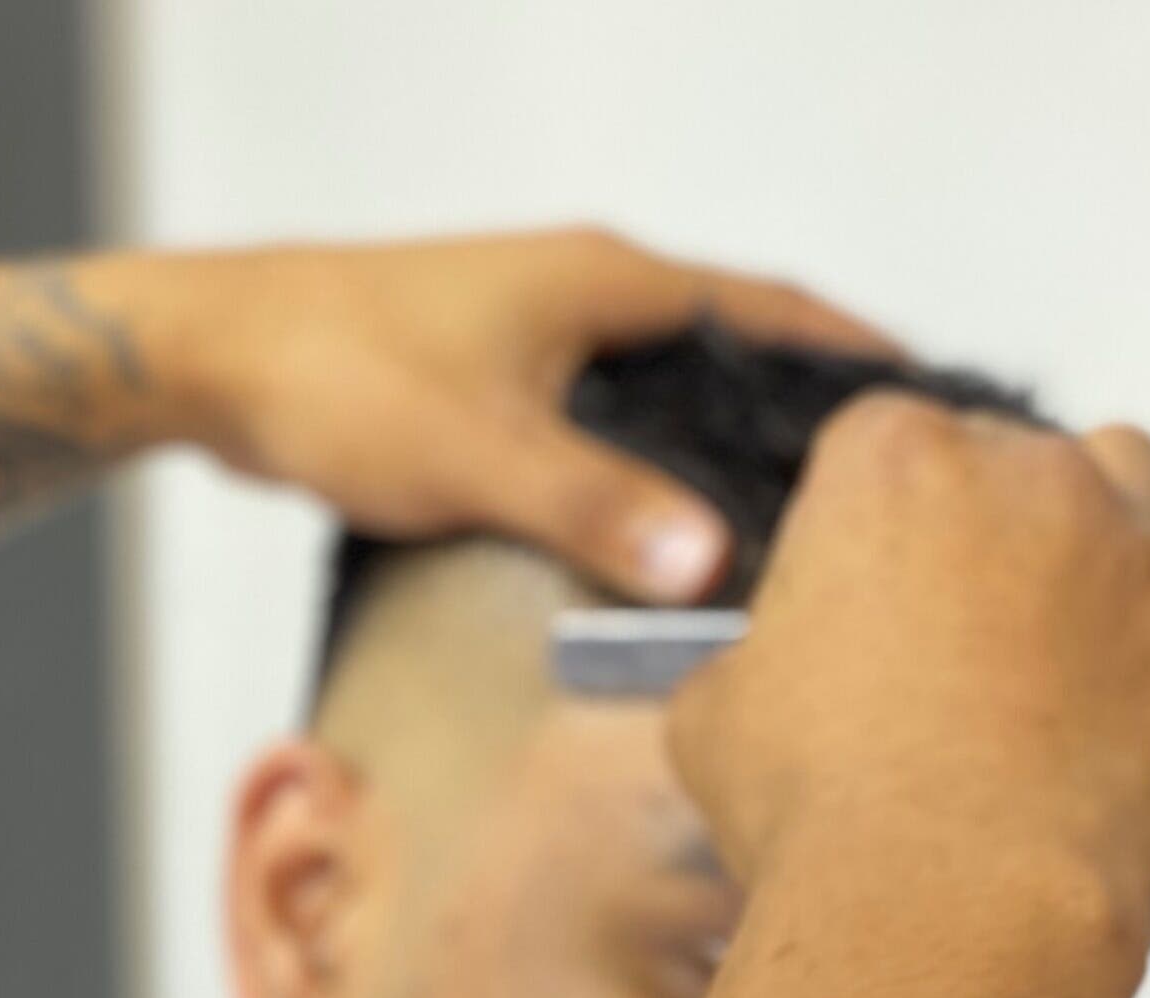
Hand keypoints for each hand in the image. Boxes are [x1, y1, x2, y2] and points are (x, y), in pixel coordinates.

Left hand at [102, 228, 898, 603]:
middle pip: (732, 351)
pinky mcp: (492, 378)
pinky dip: (646, 467)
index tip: (932, 406)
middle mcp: (584, 295)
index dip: (857, 357)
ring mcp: (538, 334)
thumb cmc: (339, 375)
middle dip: (801, 415)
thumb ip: (596, 507)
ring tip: (788, 528)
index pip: (774, 310)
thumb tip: (709, 561)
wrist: (216, 359)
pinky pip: (602, 423)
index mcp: (608, 283)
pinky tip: (658, 535)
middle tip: (871, 494)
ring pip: (662, 392)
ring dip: (718, 445)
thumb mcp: (481, 453)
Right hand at [668, 396, 1149, 940]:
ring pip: (1147, 490)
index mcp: (888, 462)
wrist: (950, 915)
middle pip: (1026, 461)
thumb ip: (763, 655)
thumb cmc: (822, 816)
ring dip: (1118, 550)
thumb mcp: (716, 715)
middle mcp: (1028, 472)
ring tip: (1077, 664)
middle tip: (971, 655)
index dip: (887, 529)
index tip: (879, 605)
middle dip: (1003, 538)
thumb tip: (779, 675)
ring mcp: (1146, 547)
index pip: (893, 444)